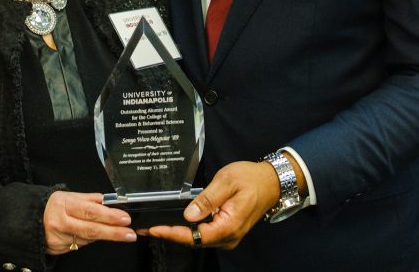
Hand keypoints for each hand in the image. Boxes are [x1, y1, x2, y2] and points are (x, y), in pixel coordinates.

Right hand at [43, 191, 137, 254]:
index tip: (124, 219)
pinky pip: (79, 245)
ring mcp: (59, 237)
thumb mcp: (69, 196)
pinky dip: (89, 240)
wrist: (29, 219)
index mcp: (64, 204)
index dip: (109, 216)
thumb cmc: (52, 206)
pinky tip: (94, 235)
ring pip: (87, 239)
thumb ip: (89, 199)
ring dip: (104, 236)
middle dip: (113, 232)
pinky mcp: (58, 249)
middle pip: (91, 229)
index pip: (90, 211)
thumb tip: (109, 201)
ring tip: (120, 233)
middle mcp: (60, 221)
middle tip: (129, 233)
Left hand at [146, 160, 280, 249]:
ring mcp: (228, 236)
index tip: (155, 229)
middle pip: (194, 241)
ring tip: (157, 226)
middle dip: (170, 235)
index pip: (195, 236)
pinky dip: (188, 231)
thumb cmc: (251, 178)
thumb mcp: (226, 181)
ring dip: (178, 234)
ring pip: (198, 240)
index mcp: (229, 225)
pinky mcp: (227, 231)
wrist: (271, 182)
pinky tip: (175, 224)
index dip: (173, 234)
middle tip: (147, 229)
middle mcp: (229, 236)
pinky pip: (204, 235)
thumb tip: (188, 215)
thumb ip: (207, 199)